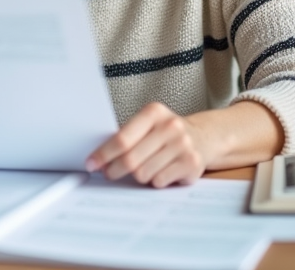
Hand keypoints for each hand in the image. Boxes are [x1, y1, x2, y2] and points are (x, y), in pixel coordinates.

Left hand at [85, 102, 206, 187]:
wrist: (203, 137)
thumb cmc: (165, 133)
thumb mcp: (147, 125)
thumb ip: (126, 136)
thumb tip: (98, 158)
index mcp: (153, 112)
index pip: (122, 138)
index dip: (103, 154)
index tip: (91, 163)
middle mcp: (170, 126)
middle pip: (131, 159)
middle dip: (114, 170)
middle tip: (109, 173)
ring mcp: (183, 145)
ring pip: (144, 174)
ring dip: (138, 176)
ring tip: (143, 168)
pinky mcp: (192, 164)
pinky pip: (159, 181)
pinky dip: (154, 181)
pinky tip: (159, 172)